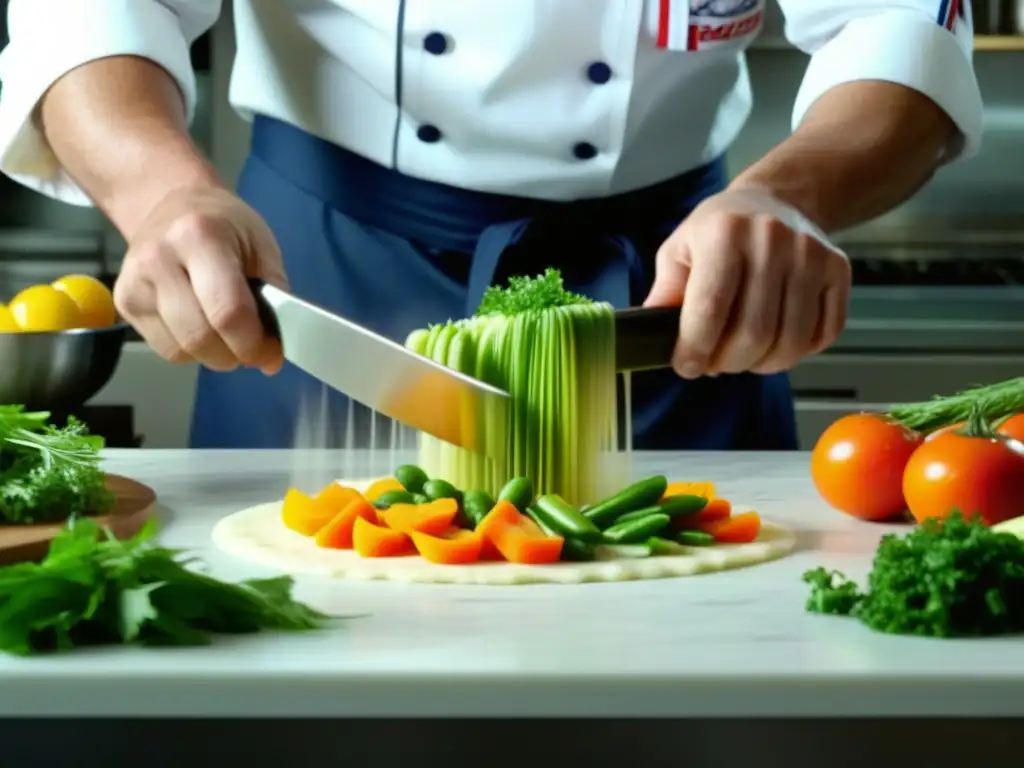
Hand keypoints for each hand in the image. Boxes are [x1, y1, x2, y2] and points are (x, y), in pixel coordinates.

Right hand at [114, 186, 286, 373]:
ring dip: (213, 355)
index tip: (271, 353)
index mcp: (199, 236)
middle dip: (234, 354)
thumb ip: (274, 294)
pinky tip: (201, 328)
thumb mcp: (262, 245)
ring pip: (180, 350)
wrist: (172, 203)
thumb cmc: (225, 225)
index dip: (254, 343)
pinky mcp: (123, 301)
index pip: (227, 311)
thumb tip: (274, 352)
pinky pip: (164, 348)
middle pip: (199, 336)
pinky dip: (190, 351)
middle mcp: (158, 258)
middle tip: (252, 349)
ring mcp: (134, 282)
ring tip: (228, 336)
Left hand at [644, 187, 850, 378]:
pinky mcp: (838, 270)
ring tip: (743, 358)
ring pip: (790, 341)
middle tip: (714, 364)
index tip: (686, 366)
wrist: (778, 200)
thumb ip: (666, 292)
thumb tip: (651, 332)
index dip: (695, 349)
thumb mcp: (679, 249)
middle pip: (753, 333)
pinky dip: (797, 354)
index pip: (710, 309)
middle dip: (727, 363)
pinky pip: (823, 333)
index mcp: (724, 233)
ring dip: (761, 365)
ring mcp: (811, 255)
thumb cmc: (721, 230)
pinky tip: (775, 345)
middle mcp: (772, 240)